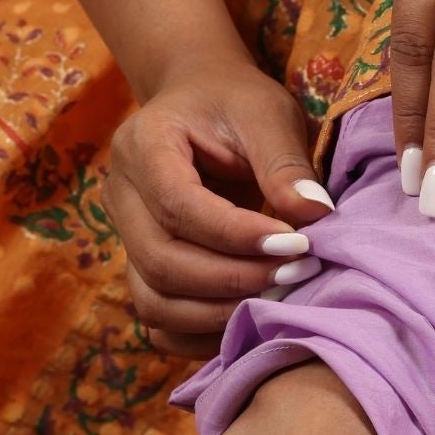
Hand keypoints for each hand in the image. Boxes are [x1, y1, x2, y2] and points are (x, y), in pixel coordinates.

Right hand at [108, 53, 335, 357]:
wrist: (201, 101)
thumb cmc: (235, 102)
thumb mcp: (266, 112)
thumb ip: (285, 161)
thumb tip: (315, 215)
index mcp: (143, 144)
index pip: (179, 205)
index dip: (236, 236)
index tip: (296, 244)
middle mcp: (119, 193)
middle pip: (161, 261)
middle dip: (233, 280)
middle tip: (295, 274)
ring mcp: (123, 235)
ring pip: (154, 301)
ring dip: (219, 313)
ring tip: (279, 297)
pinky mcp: (140, 267)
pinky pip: (158, 321)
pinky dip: (202, 333)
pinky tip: (251, 318)